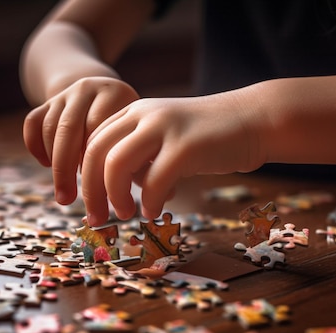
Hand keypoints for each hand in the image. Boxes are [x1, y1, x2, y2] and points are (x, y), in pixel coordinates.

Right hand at [23, 76, 138, 204]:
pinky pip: (32, 123)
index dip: (94, 163)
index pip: (98, 131)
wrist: (106, 90)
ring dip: (54, 164)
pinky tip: (47, 164)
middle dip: (65, 171)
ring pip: (49, 129)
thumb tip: (121, 193)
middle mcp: (89, 88)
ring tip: (63, 190)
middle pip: (69, 130)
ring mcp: (67, 92)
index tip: (98, 191)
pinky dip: (35, 146)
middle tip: (67, 200)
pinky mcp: (49, 100)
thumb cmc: (129, 128)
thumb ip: (134, 157)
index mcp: (116, 94)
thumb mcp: (138, 134)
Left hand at [81, 91, 267, 225]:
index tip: (88, 202)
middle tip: (95, 218)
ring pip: (116, 165)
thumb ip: (138, 154)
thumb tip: (111, 188)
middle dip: (90, 191)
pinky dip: (148, 201)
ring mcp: (165, 128)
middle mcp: (143, 114)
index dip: (83, 176)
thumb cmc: (206, 136)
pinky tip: (154, 210)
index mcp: (133, 111)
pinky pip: (153, 181)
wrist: (251, 120)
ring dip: (114, 196)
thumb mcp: (164, 135)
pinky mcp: (187, 147)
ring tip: (124, 213)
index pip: (92, 142)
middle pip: (95, 153)